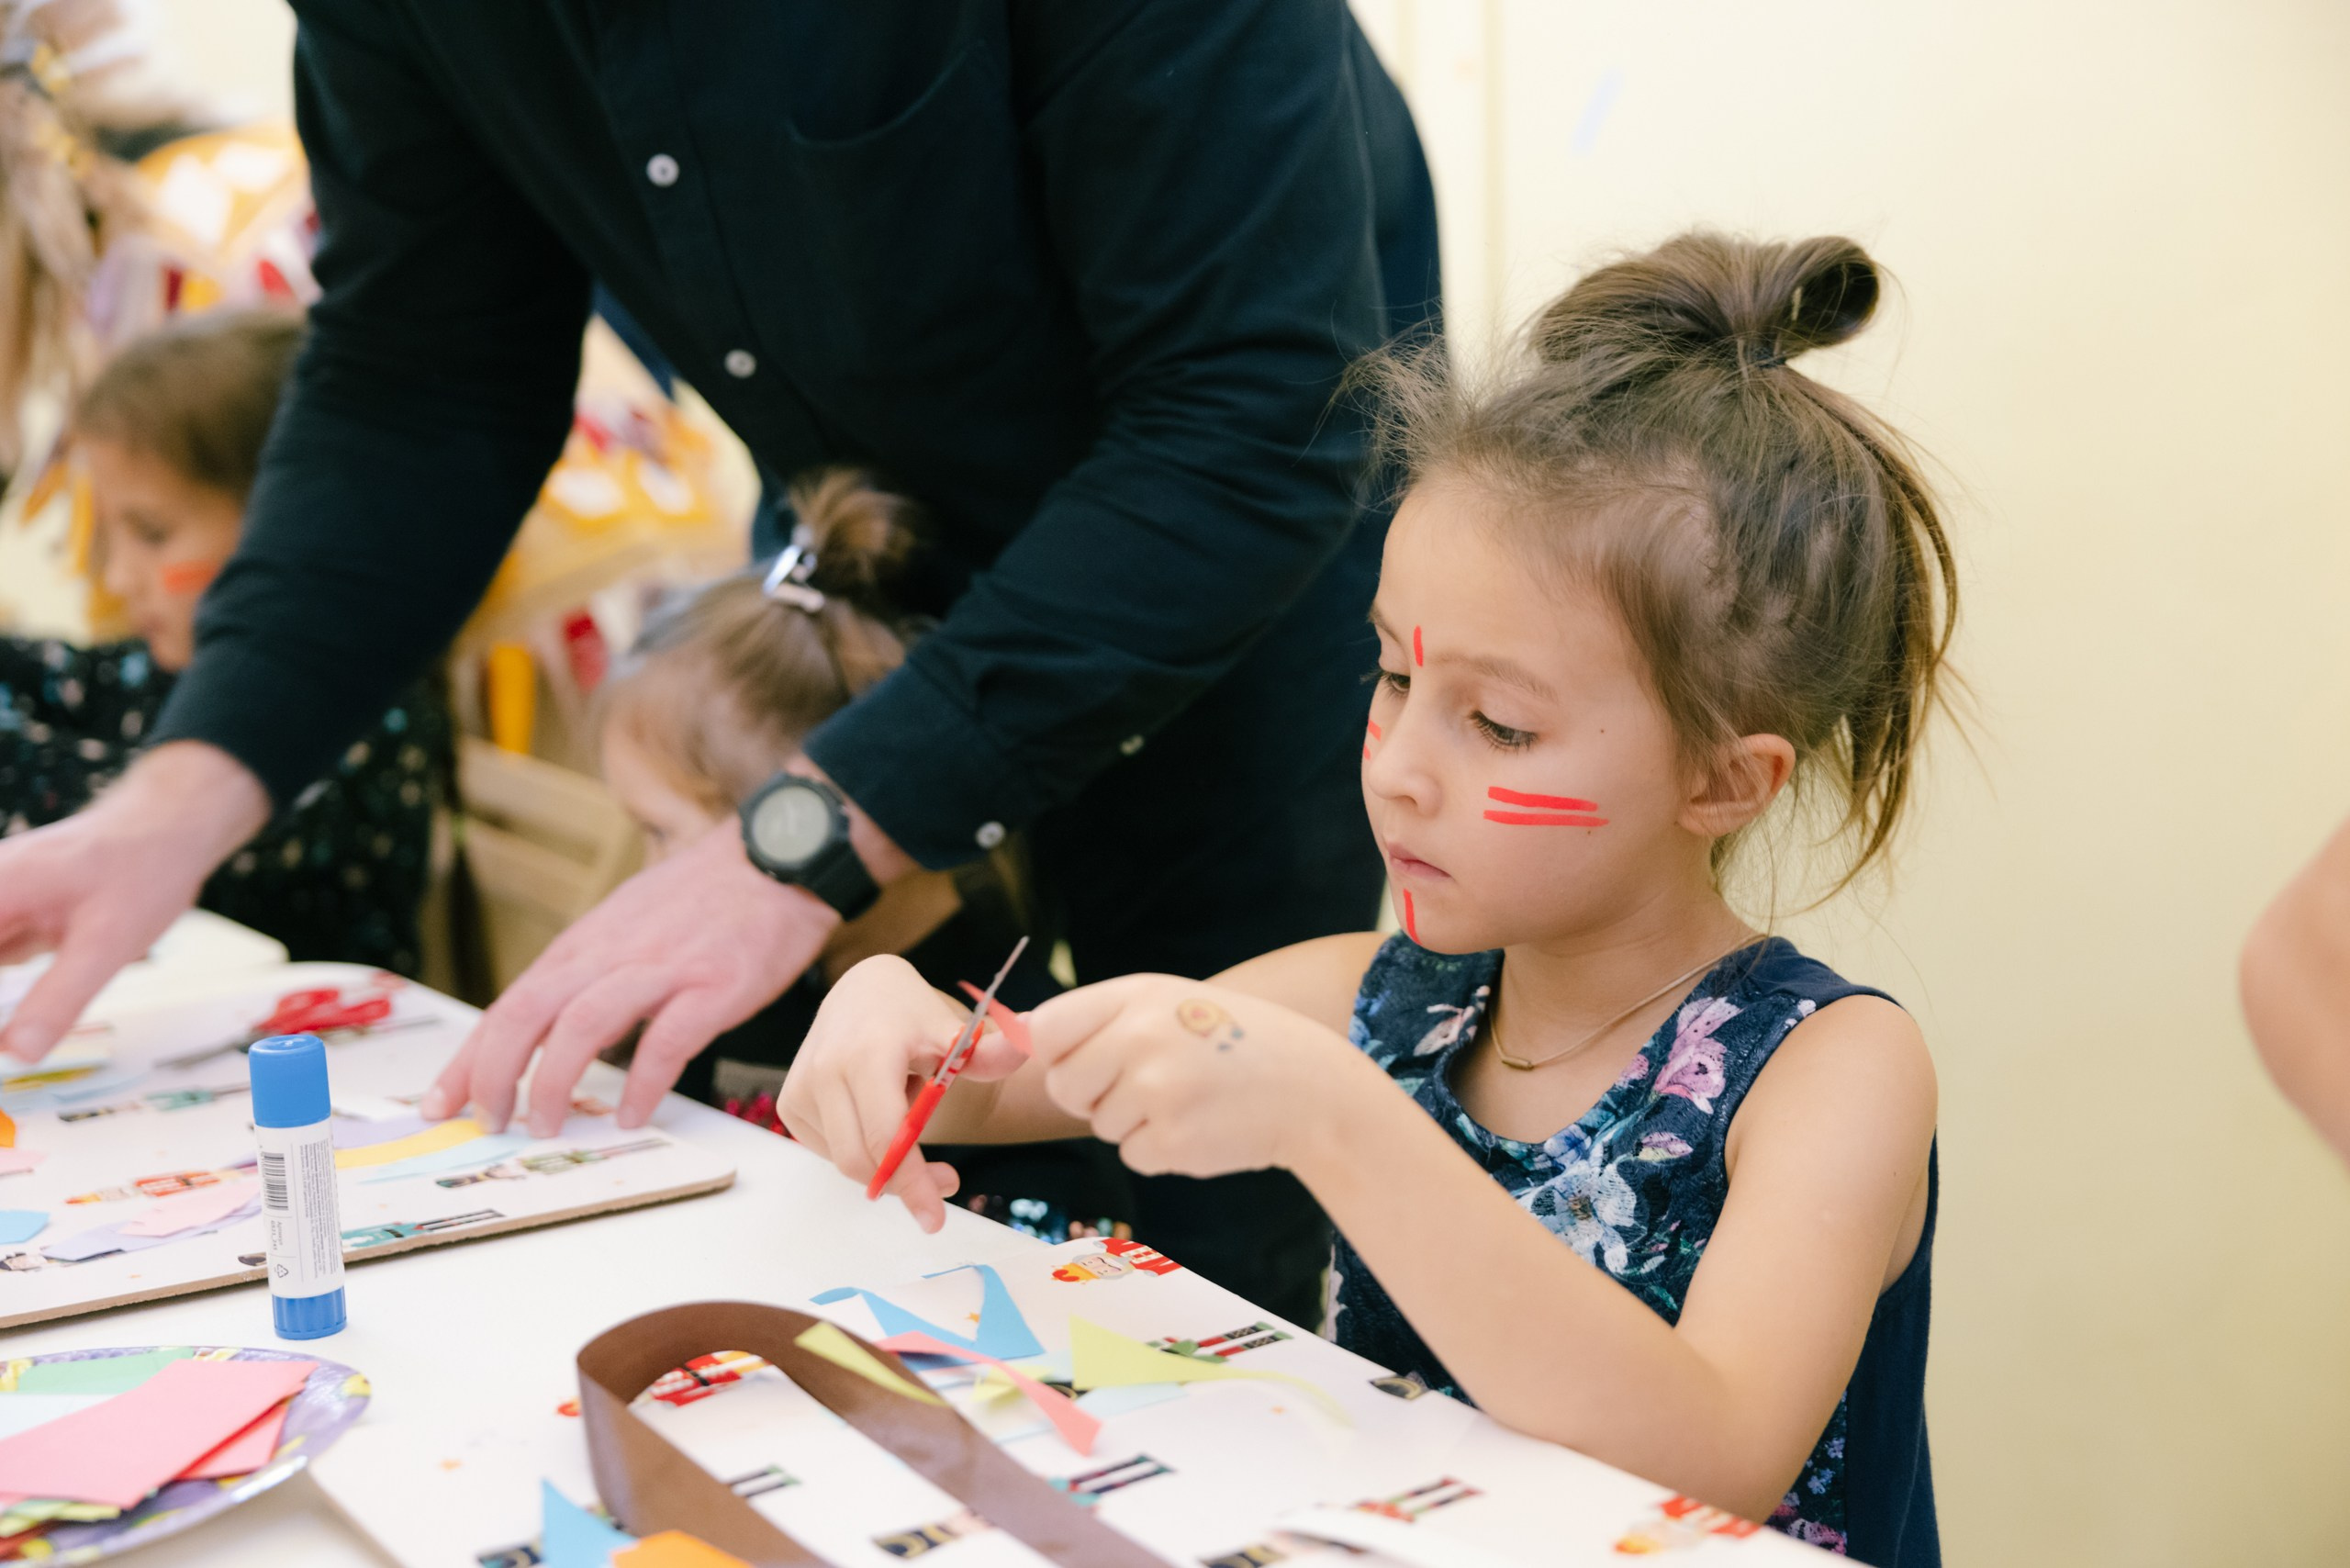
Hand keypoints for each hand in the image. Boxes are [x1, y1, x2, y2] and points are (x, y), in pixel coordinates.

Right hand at [0, 743, 268, 1060]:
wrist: (171, 824)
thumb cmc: (144, 871)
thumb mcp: (107, 945)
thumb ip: (58, 999)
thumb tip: (16, 1053)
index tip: (4, 1041)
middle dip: (4, 1002)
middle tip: (15, 1040)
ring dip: (5, 999)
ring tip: (34, 1013)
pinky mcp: (14, 908)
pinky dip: (10, 983)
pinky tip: (21, 1014)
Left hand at [424, 815, 837, 1134]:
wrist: (777, 858)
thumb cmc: (706, 897)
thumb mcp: (628, 923)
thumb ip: (590, 972)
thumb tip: (554, 1029)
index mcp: (586, 945)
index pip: (510, 1005)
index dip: (470, 1057)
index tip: (443, 1101)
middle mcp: (611, 954)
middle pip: (528, 1014)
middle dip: (494, 1074)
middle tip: (487, 1121)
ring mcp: (662, 968)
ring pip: (582, 1025)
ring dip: (554, 1081)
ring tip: (546, 1125)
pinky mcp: (713, 985)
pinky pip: (666, 1041)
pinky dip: (642, 1082)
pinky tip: (633, 1114)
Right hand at [778, 954, 1029, 1231]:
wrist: (863, 991)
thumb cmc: (914, 1016)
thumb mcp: (955, 1031)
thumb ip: (991, 1051)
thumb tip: (1031, 1039)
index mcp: (868, 1054)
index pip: (886, 1136)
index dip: (912, 1183)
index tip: (935, 1219)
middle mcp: (825, 1071)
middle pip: (862, 1161)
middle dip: (906, 1184)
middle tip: (949, 1180)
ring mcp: (801, 1089)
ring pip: (846, 1161)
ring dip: (884, 1162)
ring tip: (908, 1117)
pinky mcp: (791, 1104)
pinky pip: (831, 1151)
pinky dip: (862, 1150)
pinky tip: (877, 1117)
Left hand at [1026, 975, 1359, 1178]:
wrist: (1313, 1088)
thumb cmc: (1234, 1041)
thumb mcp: (1169, 1004)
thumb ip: (1100, 1018)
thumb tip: (1013, 1034)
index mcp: (1136, 996)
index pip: (1047, 1029)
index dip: (1054, 1053)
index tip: (1083, 1060)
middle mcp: (1140, 1038)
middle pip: (1064, 1086)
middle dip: (1094, 1094)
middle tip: (1147, 1083)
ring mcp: (1156, 1092)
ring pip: (1100, 1124)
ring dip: (1135, 1122)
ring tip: (1189, 1098)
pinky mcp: (1172, 1142)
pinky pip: (1133, 1155)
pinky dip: (1161, 1150)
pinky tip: (1202, 1125)